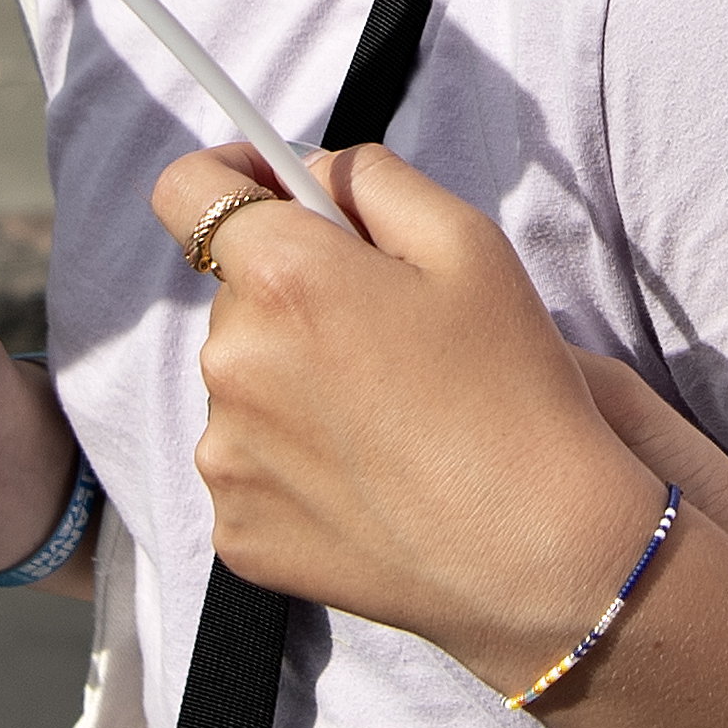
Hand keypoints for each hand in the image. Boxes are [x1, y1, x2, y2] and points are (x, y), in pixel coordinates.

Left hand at [157, 141, 664, 688]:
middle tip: (387, 339)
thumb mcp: (469, 244)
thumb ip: (371, 180)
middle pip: (236, 297)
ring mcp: (225, 456)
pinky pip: (249, 468)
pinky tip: (371, 481)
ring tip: (389, 423)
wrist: (539, 553)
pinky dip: (296, 465)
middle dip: (294, 298)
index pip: (188, 189)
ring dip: (293, 386)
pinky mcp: (235, 531)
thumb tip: (309, 175)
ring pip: (242, 385)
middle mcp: (231, 363)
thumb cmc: (514, 391)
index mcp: (283, 278)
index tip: (274, 193)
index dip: (229, 176)